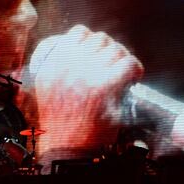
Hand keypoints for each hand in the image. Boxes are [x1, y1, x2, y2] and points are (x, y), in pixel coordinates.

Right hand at [27, 24, 143, 161]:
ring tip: (125, 74)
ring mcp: (86, 74)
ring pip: (116, 50)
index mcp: (52, 64)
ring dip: (124, 60)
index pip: (79, 32)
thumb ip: (60, 69)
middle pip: (101, 39)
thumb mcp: (48, 91)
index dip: (95, 40)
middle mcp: (67, 65)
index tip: (100, 53)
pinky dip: (135, 70)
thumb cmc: (62, 125)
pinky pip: (128, 64)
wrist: (67, 150)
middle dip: (112, 50)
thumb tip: (81, 52)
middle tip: (116, 66)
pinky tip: (134, 80)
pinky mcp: (104, 87)